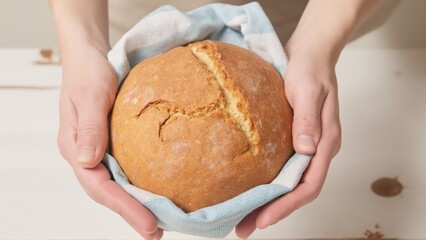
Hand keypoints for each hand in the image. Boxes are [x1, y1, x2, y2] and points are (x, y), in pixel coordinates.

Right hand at [57, 46, 162, 239]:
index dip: (124, 207)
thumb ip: (90, 127)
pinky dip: (137, 186)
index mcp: (75, 147)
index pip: (99, 186)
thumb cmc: (89, 73)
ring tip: (158, 222)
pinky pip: (123, 170)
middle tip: (156, 233)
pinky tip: (153, 193)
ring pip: (115, 185)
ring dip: (135, 205)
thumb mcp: (91, 95)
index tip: (149, 223)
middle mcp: (85, 154)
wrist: (90, 59)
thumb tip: (87, 162)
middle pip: (107, 192)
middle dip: (131, 214)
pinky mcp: (111, 144)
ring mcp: (98, 151)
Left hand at [235, 51, 341, 237]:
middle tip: (243, 227)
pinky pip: (280, 167)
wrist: (309, 53)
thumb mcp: (308, 90)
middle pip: (295, 190)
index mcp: (325, 143)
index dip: (286, 205)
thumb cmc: (310, 68)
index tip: (262, 220)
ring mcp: (304, 145)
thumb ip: (308, 119)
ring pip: (287, 182)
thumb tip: (306, 149)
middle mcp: (316, 149)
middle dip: (271, 211)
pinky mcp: (292, 138)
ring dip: (266, 200)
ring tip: (241, 215)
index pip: (308, 185)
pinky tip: (248, 186)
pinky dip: (265, 181)